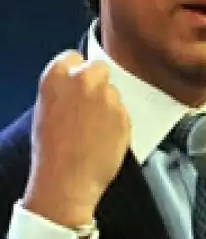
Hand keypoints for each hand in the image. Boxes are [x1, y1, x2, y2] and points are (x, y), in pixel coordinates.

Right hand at [23, 51, 130, 227]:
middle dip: (98, 83)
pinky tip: (105, 137)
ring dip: (109, 103)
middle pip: (99, 68)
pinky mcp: (124, 112)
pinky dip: (118, 120)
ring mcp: (107, 96)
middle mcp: (83, 81)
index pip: (73, 57)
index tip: (77, 82)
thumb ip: (63, 91)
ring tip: (94, 128)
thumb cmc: (51, 152)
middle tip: (90, 106)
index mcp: (55, 78)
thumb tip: (76, 83)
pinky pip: (123, 110)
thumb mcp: (47, 111)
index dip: (77, 71)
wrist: (67, 181)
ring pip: (114, 91)